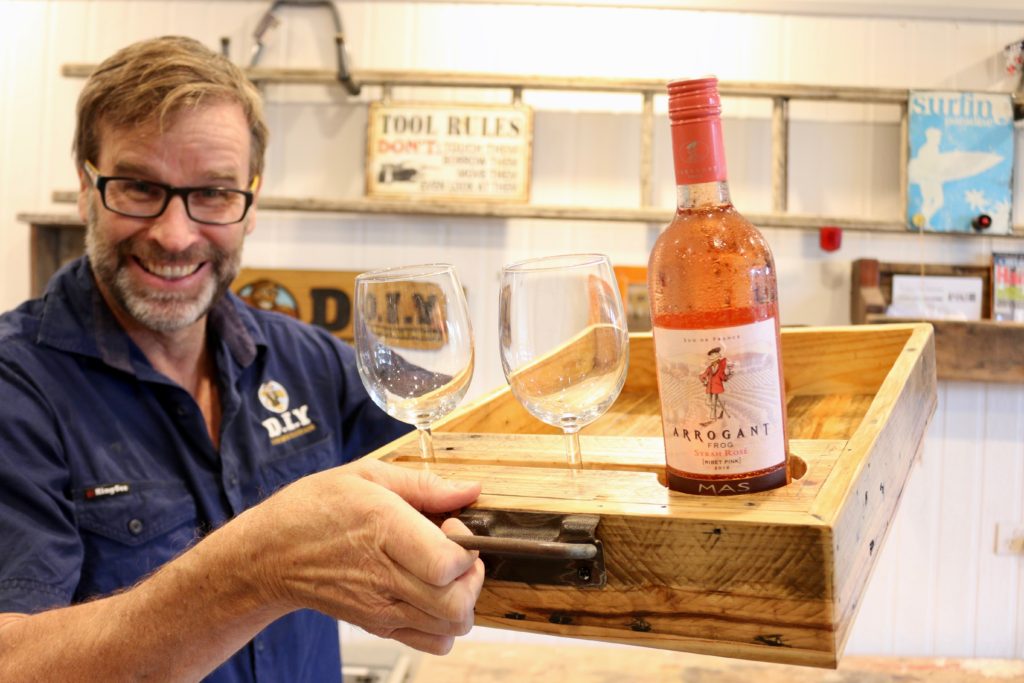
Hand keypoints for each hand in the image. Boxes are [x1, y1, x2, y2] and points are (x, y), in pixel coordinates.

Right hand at [249, 459, 483, 653]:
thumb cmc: (315, 508)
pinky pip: (434, 643)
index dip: (466, 548)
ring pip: (452, 627)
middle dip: (472, 576)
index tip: (454, 528)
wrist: (269, 554)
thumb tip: (470, 490)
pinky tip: (432, 594)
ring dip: (462, 599)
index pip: (447, 564)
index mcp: (383, 529)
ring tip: (445, 574)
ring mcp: (381, 608)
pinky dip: (445, 624)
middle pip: (456, 603)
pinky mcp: (379, 626)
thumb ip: (424, 484)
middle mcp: (383, 576)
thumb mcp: (366, 475)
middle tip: (459, 554)